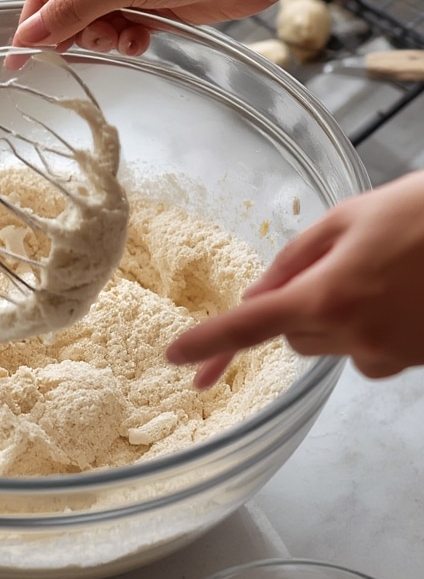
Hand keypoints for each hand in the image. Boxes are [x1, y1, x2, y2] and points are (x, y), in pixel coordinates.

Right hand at [11, 0, 423, 56]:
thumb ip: (72, 10)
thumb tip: (29, 34)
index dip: (31, 27)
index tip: (17, 63)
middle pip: (68, 15)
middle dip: (79, 34)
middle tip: (101, 38)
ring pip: (97, 28)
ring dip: (107, 41)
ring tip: (130, 37)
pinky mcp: (156, 6)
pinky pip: (126, 34)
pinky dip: (129, 43)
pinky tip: (144, 41)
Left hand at [165, 170, 423, 386]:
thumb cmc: (422, 213)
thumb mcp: (349, 218)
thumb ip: (296, 259)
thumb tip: (261, 293)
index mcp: (328, 294)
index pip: (251, 325)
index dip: (211, 343)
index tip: (178, 358)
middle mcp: (352, 335)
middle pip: (290, 334)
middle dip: (297, 305)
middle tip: (336, 263)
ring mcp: (383, 356)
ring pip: (326, 344)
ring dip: (333, 316)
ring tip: (381, 272)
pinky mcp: (408, 365)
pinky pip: (364, 352)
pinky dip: (368, 329)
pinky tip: (402, 295)